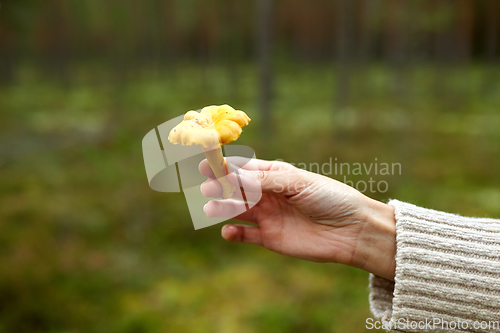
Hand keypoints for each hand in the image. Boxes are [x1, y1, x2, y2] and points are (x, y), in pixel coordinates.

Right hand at [199, 157, 395, 279]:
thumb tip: (232, 176)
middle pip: (236, 189)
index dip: (225, 166)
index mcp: (275, 174)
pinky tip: (228, 231)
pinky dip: (234, 233)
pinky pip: (246, 235)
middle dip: (220, 187)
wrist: (352, 231)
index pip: (244, 168)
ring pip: (237, 210)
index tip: (206, 164)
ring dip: (222, 208)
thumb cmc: (330, 198)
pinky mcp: (270, 238)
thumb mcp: (298, 183)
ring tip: (211, 209)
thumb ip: (265, 181)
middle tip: (207, 188)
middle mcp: (267, 194)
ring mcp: (267, 216)